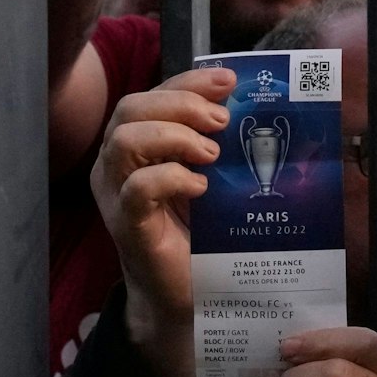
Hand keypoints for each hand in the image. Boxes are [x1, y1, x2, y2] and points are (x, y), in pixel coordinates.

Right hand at [90, 66, 237, 376]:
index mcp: (140, 145)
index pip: (153, 95)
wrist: (193, 295)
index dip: (188, 81)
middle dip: (181, 104)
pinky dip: (171, 178)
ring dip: (174, 137)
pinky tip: (201, 187)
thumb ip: (223, 143)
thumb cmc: (206, 232)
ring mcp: (117, 195)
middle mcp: (118, 165)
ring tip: (212, 154)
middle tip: (222, 123)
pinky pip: (136, 188)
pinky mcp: (128, 226)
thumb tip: (259, 107)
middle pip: (131, 108)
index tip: (229, 82)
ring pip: (124, 140)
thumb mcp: (218, 177)